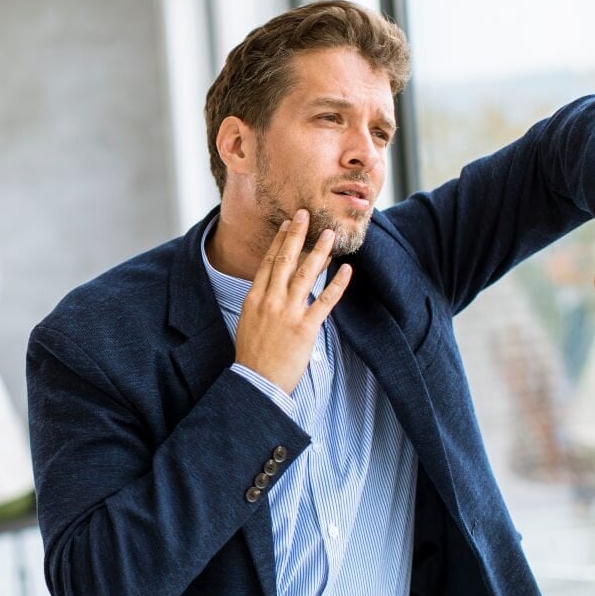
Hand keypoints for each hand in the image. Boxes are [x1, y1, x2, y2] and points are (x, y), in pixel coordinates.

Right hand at [233, 209, 352, 393]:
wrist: (256, 380)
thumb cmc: (252, 355)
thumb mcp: (248, 321)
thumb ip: (260, 302)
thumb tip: (270, 288)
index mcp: (255, 298)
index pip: (269, 262)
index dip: (280, 241)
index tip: (288, 224)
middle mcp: (271, 300)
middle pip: (285, 260)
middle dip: (297, 235)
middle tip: (306, 214)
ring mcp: (288, 313)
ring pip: (306, 274)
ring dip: (319, 251)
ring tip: (330, 234)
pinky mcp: (305, 327)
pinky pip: (325, 301)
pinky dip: (337, 284)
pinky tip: (346, 270)